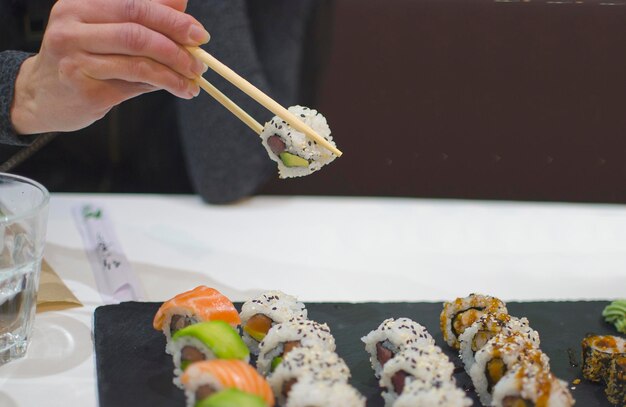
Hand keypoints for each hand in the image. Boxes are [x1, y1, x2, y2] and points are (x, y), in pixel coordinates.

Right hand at [11, 0, 208, 133]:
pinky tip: (178, 89)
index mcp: (80, 5)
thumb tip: (181, 5)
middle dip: (176, 47)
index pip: (135, 5)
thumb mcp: (105, 28)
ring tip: (193, 80)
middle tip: (199, 61)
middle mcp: (72, 29)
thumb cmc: (80, 57)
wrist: (40, 94)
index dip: (172, 18)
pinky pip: (133, 86)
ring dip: (174, 73)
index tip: (198, 33)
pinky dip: (162, 87)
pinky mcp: (83, 89)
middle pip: (137, 33)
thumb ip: (141, 16)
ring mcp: (75, 60)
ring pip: (138, 63)